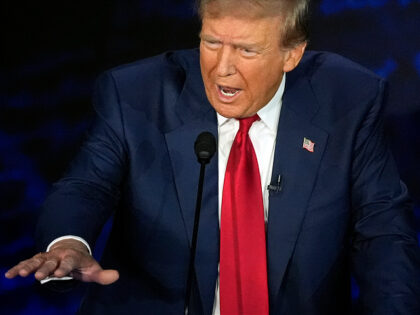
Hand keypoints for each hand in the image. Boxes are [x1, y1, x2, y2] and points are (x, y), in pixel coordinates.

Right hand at [4, 239, 118, 284]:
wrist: (71, 248)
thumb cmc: (82, 263)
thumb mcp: (93, 269)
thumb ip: (102, 274)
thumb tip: (116, 276)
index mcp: (72, 257)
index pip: (69, 262)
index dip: (64, 267)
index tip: (59, 273)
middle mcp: (58, 256)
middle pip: (51, 262)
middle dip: (45, 268)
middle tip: (40, 276)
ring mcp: (47, 257)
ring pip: (36, 261)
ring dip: (28, 267)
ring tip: (19, 274)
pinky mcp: (38, 260)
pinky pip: (26, 263)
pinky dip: (18, 267)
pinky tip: (8, 275)